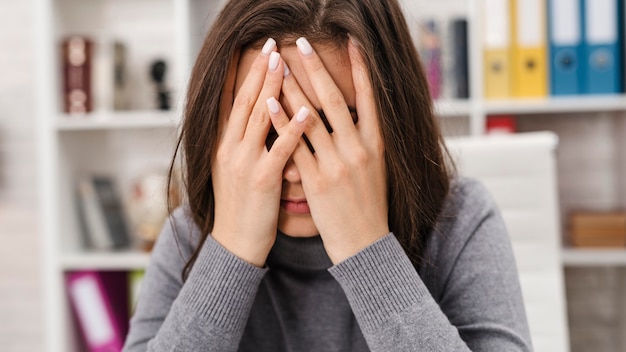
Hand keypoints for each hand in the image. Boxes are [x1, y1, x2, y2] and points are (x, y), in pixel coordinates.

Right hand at [211, 39, 307, 266]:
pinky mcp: (262, 180)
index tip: (257, 52)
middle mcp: (229, 149)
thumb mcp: (234, 171)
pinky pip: (279, 149)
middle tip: (272, 45)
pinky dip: (292, 128)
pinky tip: (305, 110)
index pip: (231, 102)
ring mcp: (244, 163)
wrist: (234, 244)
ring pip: (259, 117)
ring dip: (273, 88)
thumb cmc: (241, 208)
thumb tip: (257, 120)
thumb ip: (243, 145)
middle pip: (245, 102)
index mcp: (223, 146)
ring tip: (285, 63)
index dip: (244, 74)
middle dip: (260, 71)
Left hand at [273, 37, 388, 263]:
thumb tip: (360, 113)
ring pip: (310, 118)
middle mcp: (358, 149)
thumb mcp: (378, 168)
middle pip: (333, 100)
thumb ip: (368, 139)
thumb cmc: (370, 205)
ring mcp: (336, 164)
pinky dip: (281, 122)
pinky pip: (294, 146)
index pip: (369, 97)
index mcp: (377, 144)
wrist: (365, 243)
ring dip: (292, 88)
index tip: (352, 42)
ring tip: (279, 66)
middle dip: (316, 68)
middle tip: (301, 43)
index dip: (361, 68)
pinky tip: (269, 103)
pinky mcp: (316, 180)